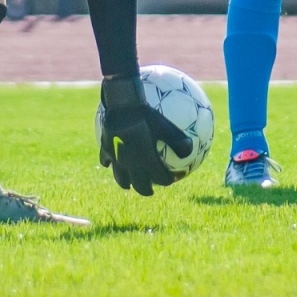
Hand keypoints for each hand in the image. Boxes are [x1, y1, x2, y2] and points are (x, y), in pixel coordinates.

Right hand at [98, 76, 192, 196]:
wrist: (122, 105)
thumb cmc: (146, 114)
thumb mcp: (166, 126)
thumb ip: (178, 140)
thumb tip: (190, 149)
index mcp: (146, 160)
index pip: (159, 178)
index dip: (167, 180)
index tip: (172, 179)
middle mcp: (130, 164)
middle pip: (138, 184)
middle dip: (146, 190)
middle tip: (150, 191)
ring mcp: (116, 158)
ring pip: (120, 178)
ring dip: (126, 183)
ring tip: (129, 185)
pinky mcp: (105, 149)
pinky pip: (106, 161)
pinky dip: (109, 164)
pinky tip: (110, 163)